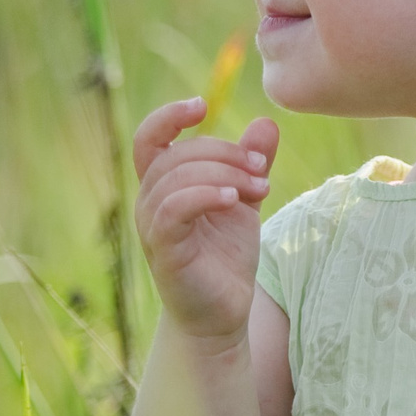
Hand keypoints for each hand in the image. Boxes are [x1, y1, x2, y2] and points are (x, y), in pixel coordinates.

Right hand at [133, 99, 280, 342]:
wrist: (226, 310)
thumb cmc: (226, 255)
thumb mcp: (245, 199)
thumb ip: (252, 163)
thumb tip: (266, 122)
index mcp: (165, 186)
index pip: (149, 139)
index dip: (168, 117)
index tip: (201, 105)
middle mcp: (150, 203)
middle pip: (176, 155)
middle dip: (224, 152)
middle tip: (262, 168)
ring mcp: (153, 227)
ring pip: (175, 178)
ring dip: (223, 174)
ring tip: (259, 187)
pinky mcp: (164, 251)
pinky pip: (173, 210)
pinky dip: (204, 195)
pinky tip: (234, 200)